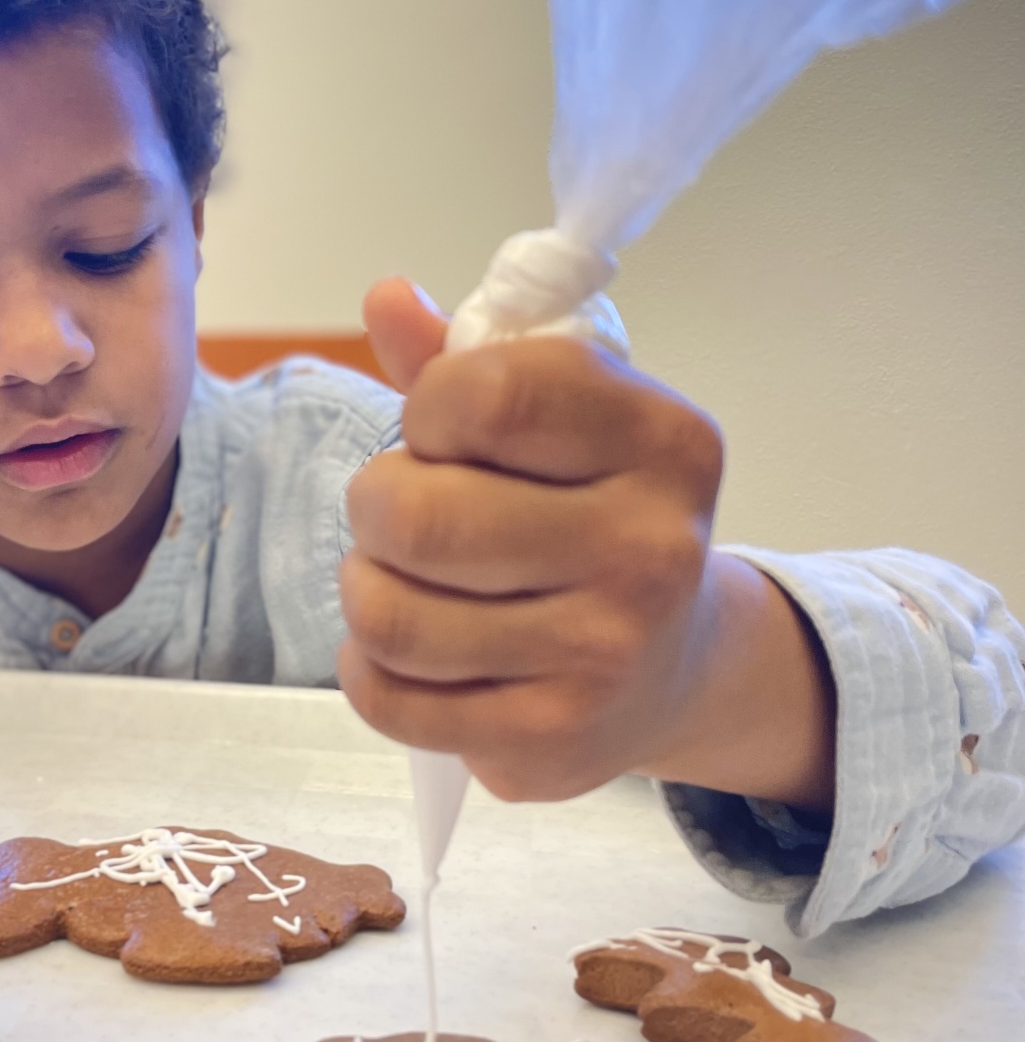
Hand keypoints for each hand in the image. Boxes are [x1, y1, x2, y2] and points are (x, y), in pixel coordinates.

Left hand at [338, 281, 834, 808]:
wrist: (678, 667)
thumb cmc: (595, 512)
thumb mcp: (561, 420)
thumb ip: (466, 361)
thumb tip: (386, 298)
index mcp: (664, 442)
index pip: (487, 395)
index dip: (427, 408)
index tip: (440, 428)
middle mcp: (649, 550)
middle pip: (418, 518)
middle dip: (375, 506)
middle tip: (396, 513)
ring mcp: (603, 657)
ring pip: (390, 616)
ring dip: (363, 590)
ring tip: (396, 580)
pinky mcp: (551, 743)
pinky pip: (391, 699)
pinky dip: (369, 670)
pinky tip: (405, 652)